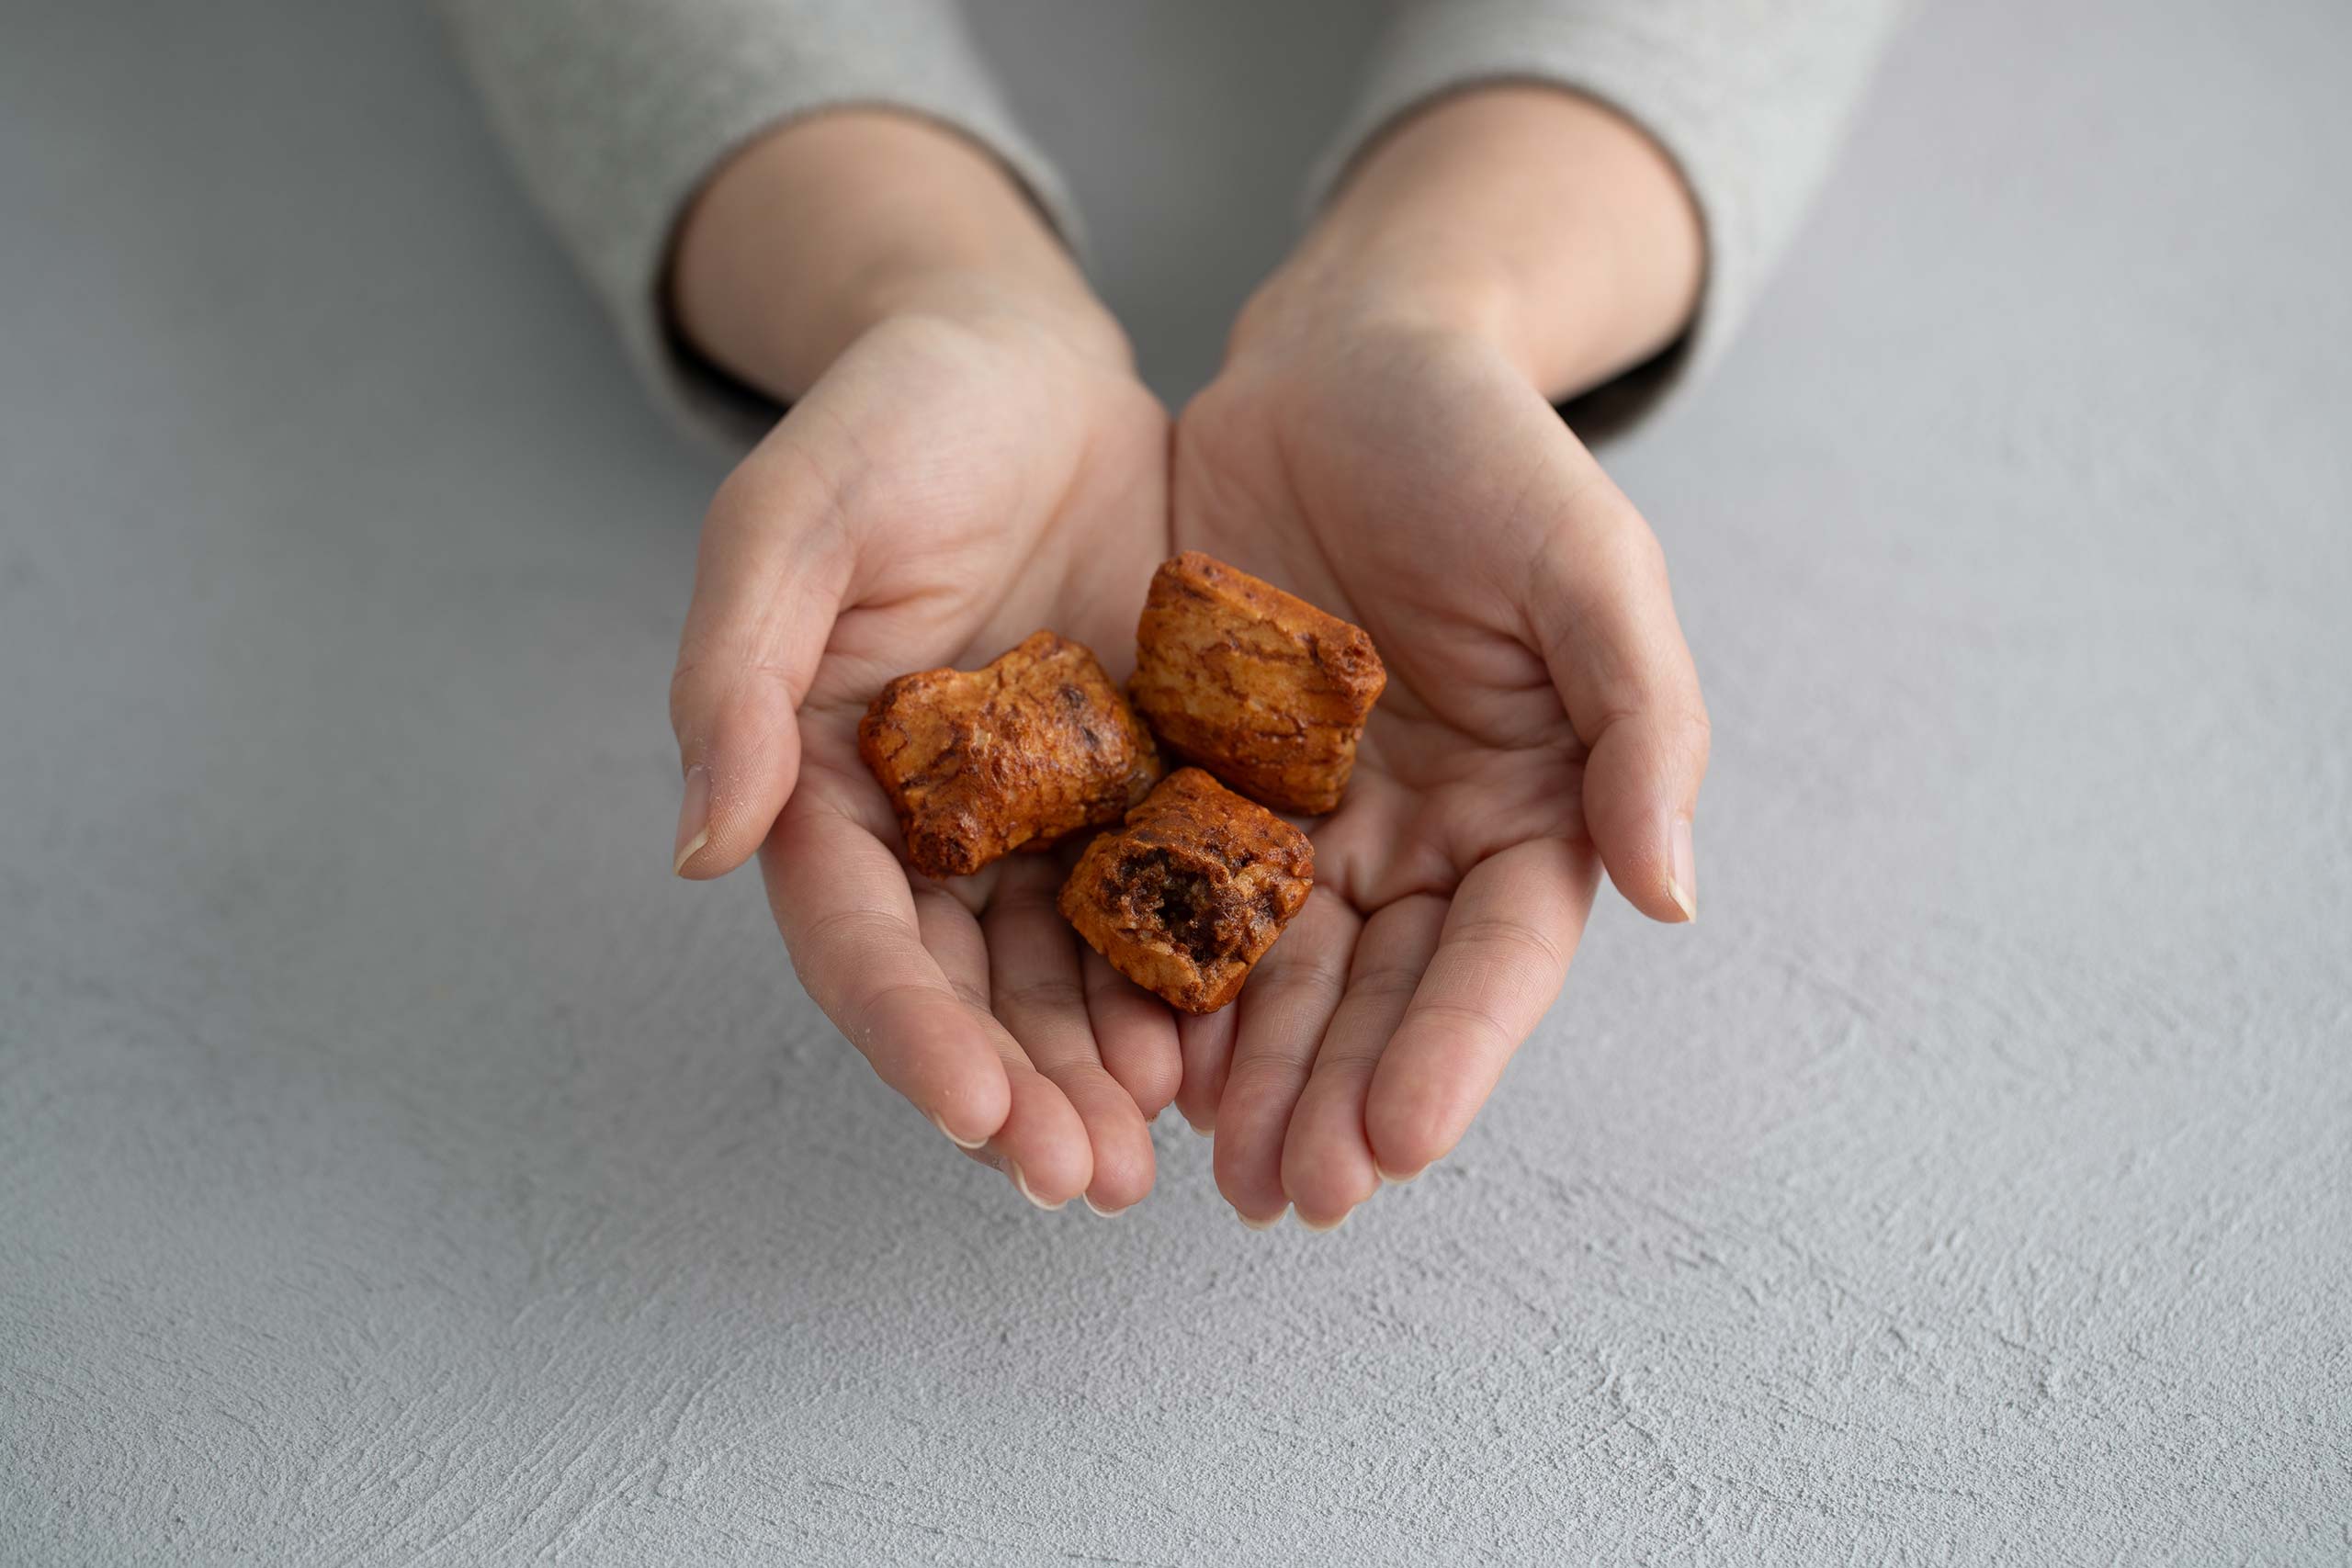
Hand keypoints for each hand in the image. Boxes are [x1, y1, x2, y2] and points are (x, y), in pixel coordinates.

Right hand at [664, 115, 1177, 1211]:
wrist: (1021, 360)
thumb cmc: (889, 421)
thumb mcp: (790, 518)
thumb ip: (737, 674)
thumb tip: (702, 849)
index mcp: (830, 781)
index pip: (858, 935)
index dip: (908, 1030)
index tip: (973, 1113)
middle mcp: (934, 825)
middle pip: (967, 986)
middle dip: (1020, 1089)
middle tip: (1085, 1180)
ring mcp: (1044, 812)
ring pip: (1070, 969)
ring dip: (1104, 1066)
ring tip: (1161, 1146)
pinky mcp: (1143, 781)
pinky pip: (1169, 894)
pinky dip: (1192, 973)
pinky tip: (1234, 1040)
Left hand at [1169, 88, 1712, 1227]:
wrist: (1349, 359)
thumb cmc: (1490, 451)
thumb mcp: (1589, 564)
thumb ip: (1640, 720)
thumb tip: (1675, 892)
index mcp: (1525, 805)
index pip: (1496, 955)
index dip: (1454, 1053)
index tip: (1398, 1143)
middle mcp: (1411, 836)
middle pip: (1378, 992)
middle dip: (1333, 1095)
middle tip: (1283, 1194)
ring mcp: (1298, 816)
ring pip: (1271, 969)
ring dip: (1243, 1071)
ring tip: (1203, 1165)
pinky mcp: (1194, 775)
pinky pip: (1166, 887)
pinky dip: (1150, 968)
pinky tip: (1119, 1043)